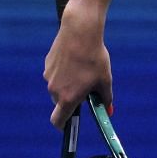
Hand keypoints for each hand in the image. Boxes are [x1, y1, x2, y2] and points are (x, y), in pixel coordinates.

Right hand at [44, 2, 112, 126]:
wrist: (80, 32)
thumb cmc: (95, 58)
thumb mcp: (105, 80)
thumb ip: (105, 98)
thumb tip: (109, 111)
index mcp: (67, 98)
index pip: (58, 121)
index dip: (63, 125)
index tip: (69, 125)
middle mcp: (54, 90)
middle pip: (60, 103)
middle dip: (71, 100)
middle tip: (86, 89)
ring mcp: (49, 77)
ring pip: (58, 87)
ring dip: (67, 85)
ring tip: (83, 70)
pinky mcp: (47, 64)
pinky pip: (55, 74)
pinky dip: (64, 72)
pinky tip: (75, 59)